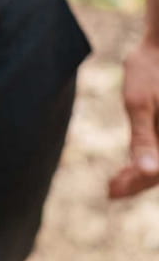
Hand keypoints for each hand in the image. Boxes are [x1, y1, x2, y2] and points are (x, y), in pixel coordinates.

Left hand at [109, 38, 158, 198]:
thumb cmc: (150, 69)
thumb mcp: (139, 102)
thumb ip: (143, 138)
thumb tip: (147, 172)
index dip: (137, 184)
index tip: (113, 192)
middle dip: (139, 183)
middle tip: (110, 190)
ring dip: (143, 176)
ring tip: (116, 183)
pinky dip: (148, 160)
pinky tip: (129, 166)